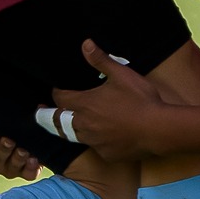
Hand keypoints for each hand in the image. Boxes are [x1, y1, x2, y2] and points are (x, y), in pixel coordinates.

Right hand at [0, 114, 40, 180]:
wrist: (18, 120)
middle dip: (2, 151)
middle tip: (9, 140)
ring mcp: (9, 168)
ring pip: (11, 170)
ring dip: (17, 160)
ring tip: (23, 149)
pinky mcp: (26, 170)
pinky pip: (28, 174)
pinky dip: (32, 168)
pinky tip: (35, 159)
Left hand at [50, 41, 172, 161]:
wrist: (159, 129)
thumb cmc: (140, 100)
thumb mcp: (121, 75)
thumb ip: (101, 60)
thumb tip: (85, 44)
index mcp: (85, 104)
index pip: (60, 98)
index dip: (56, 93)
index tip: (55, 90)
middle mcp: (84, 125)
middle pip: (58, 122)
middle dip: (49, 116)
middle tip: (41, 113)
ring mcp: (95, 142)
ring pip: (74, 137)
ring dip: (69, 130)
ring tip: (67, 126)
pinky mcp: (107, 154)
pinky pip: (95, 148)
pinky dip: (95, 141)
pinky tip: (102, 138)